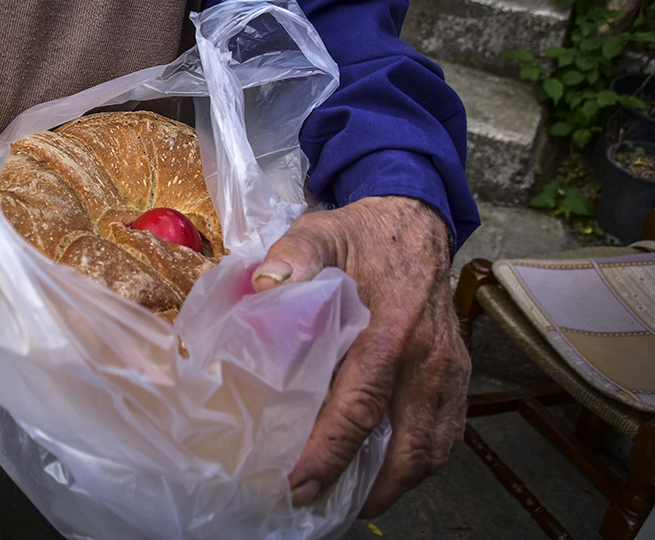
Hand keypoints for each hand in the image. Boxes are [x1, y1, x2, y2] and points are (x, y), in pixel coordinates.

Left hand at [251, 196, 470, 516]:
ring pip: (434, 446)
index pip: (359, 407)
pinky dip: (421, 459)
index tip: (299, 483)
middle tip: (323, 503)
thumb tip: (263, 285)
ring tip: (356, 498)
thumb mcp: (319, 234)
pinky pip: (448, 430)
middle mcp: (428, 358)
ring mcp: (449, 368)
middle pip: (407, 445)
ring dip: (399, 481)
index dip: (330, 452)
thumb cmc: (362, 234)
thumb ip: (293, 258)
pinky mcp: (457, 371)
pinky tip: (389, 469)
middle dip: (368, 485)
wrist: (415, 218)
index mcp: (391, 330)